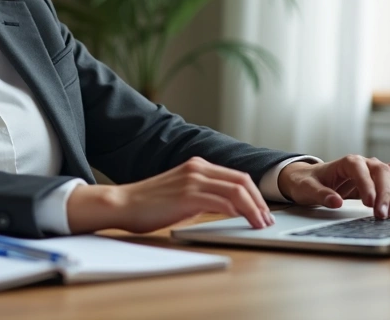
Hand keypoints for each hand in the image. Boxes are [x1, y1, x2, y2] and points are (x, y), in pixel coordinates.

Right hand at [66, 157, 273, 233]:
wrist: (122, 204)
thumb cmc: (147, 204)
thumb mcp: (180, 194)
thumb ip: (201, 195)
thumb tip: (223, 207)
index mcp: (197, 166)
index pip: (237, 176)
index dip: (255, 194)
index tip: (263, 210)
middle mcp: (198, 168)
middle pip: (243, 180)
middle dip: (260, 201)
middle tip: (267, 219)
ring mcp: (193, 180)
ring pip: (237, 190)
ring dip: (253, 208)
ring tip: (260, 224)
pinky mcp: (188, 195)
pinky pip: (222, 202)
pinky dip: (238, 212)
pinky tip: (244, 222)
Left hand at [278, 155, 389, 218]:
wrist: (310, 180)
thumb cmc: (308, 182)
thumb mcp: (307, 189)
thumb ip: (321, 195)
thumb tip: (336, 202)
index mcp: (346, 162)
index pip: (361, 168)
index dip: (367, 184)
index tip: (369, 203)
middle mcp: (364, 164)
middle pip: (382, 170)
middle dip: (385, 192)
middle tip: (382, 214)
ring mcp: (373, 172)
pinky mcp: (378, 183)